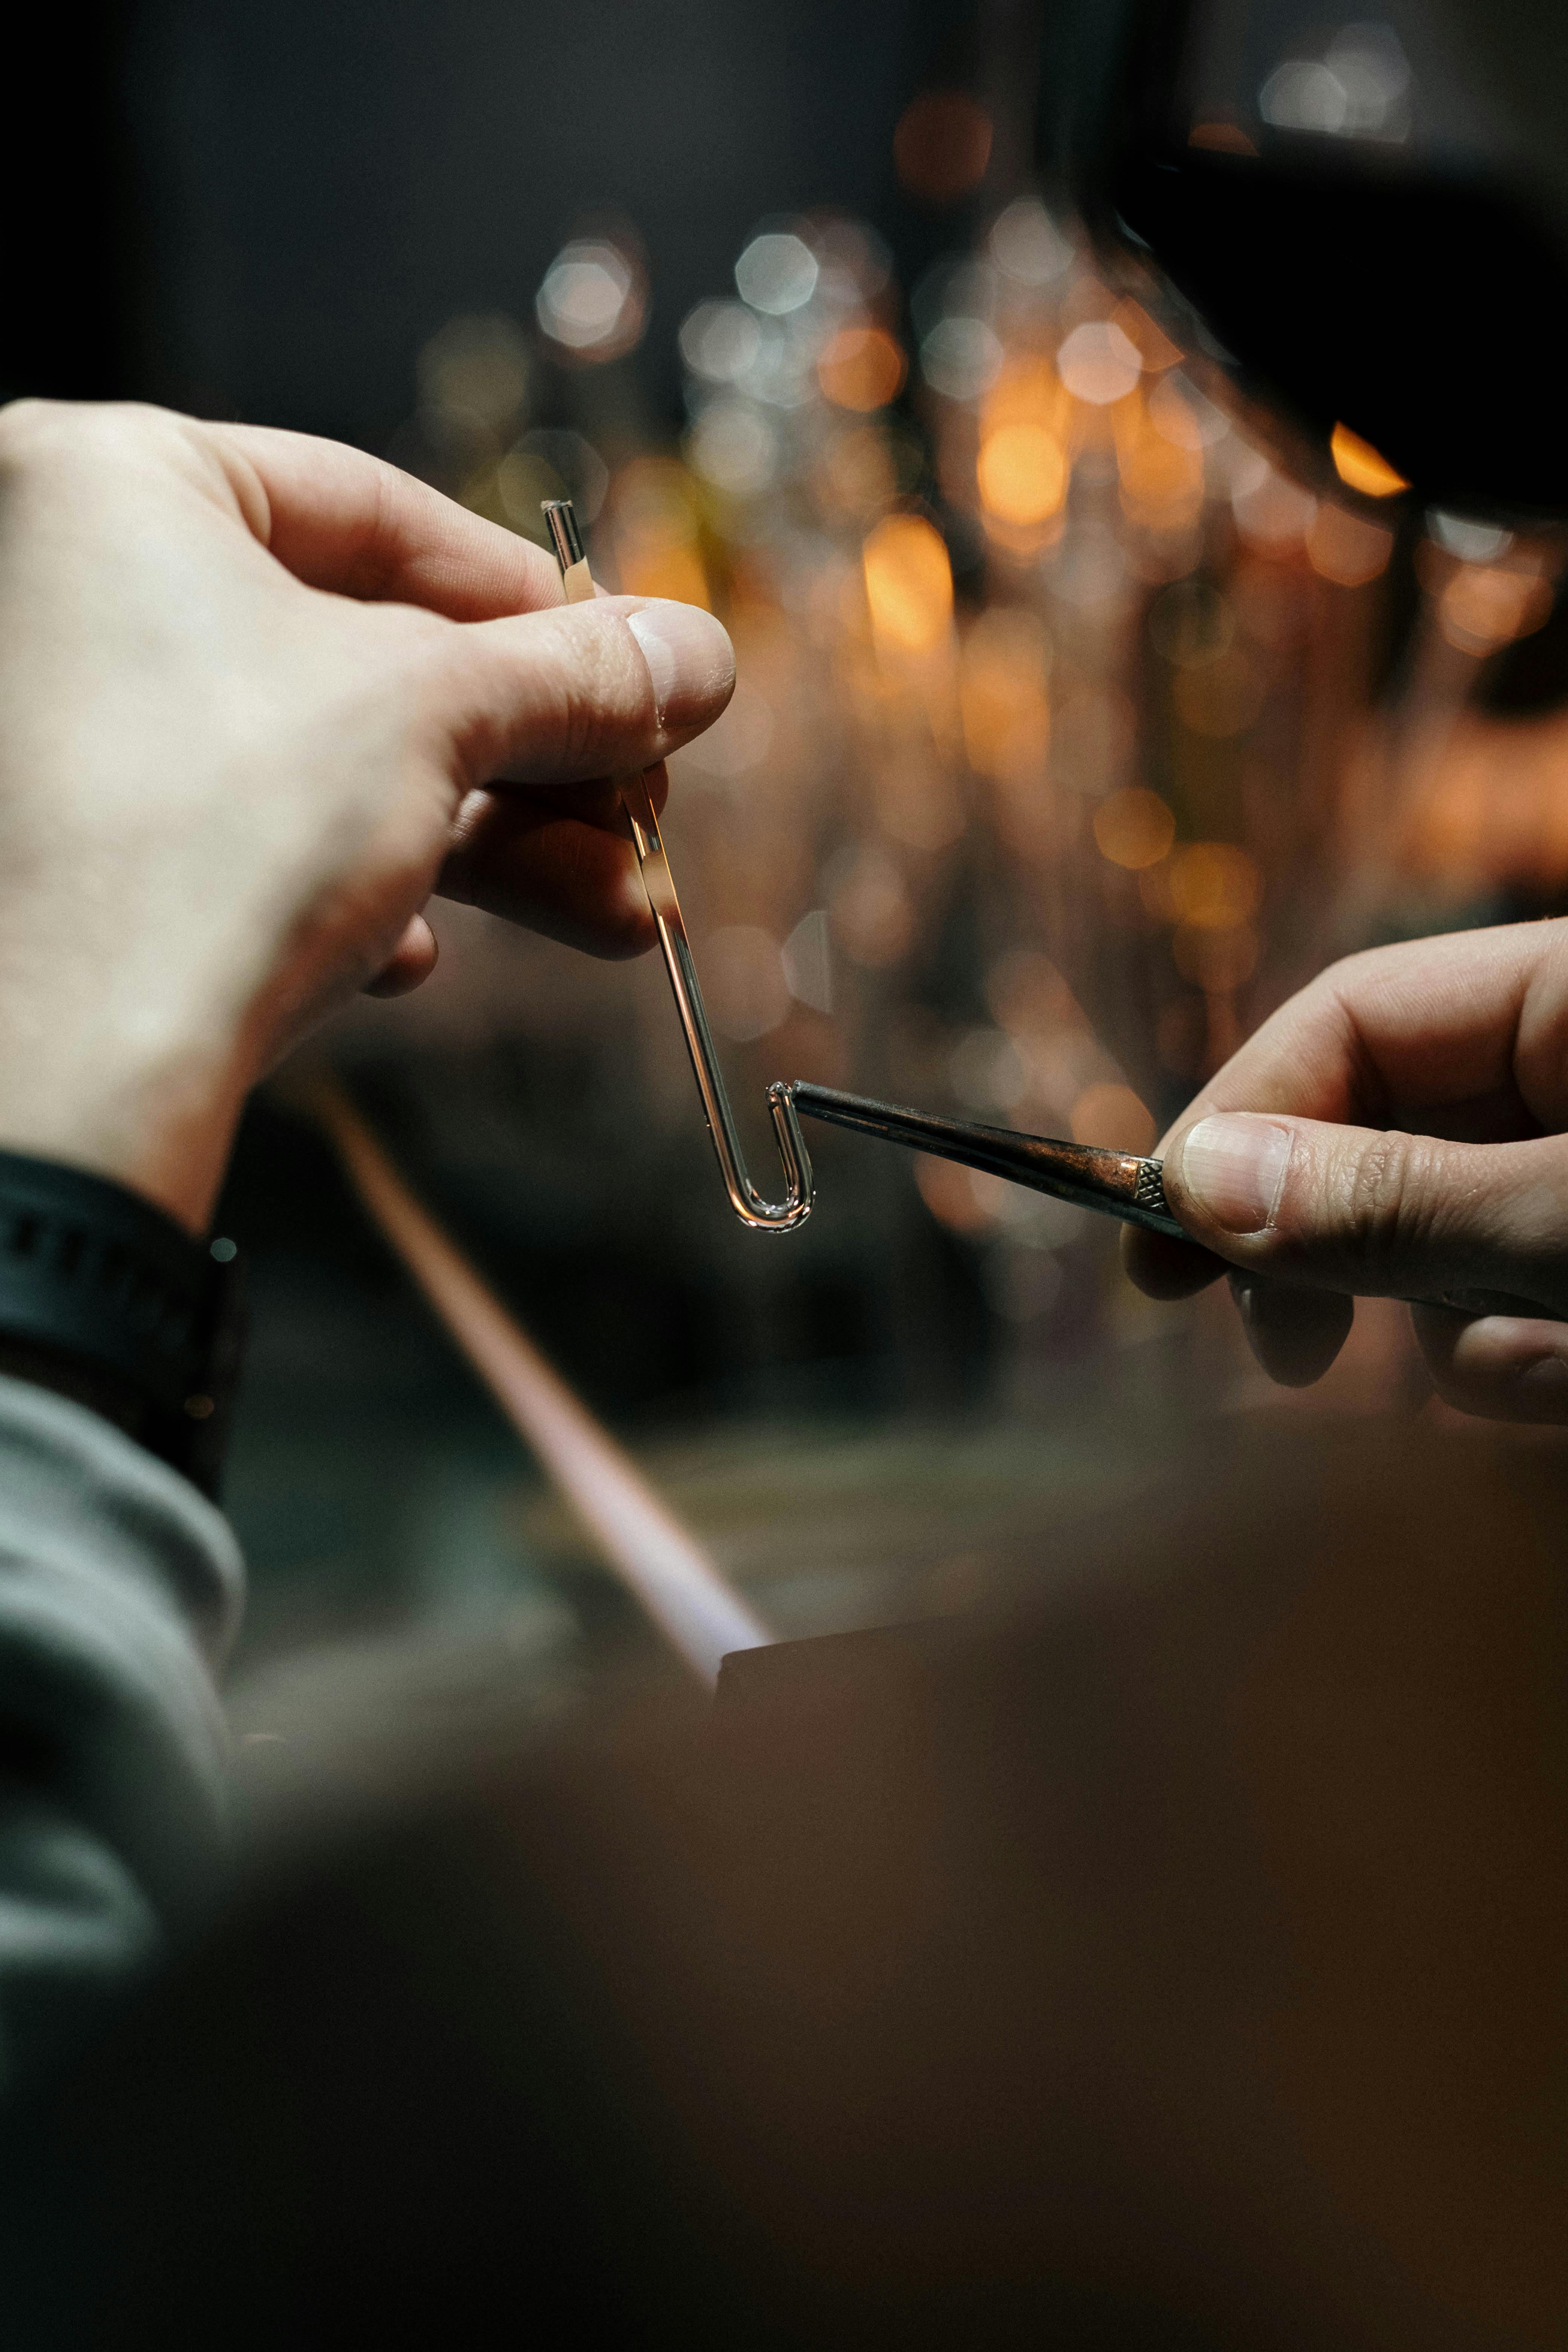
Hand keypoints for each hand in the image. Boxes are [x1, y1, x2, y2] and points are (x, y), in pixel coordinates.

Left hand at [0, 400, 733, 1229]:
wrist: (77, 1071)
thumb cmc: (208, 839)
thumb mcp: (438, 717)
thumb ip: (574, 676)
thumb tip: (692, 655)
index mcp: (115, 484)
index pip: (373, 507)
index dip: (531, 602)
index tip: (629, 666)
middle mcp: (68, 589)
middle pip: (364, 657)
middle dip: (535, 762)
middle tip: (644, 812)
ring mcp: (68, 732)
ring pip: (329, 766)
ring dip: (494, 847)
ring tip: (619, 908)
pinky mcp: (84, 856)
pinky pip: (251, 844)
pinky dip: (359, 894)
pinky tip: (410, 958)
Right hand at [1123, 921, 1567, 1421]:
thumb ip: (1401, 1201)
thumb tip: (1199, 1177)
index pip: (1354, 1015)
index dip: (1243, 1118)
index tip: (1160, 1238)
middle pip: (1382, 1134)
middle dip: (1337, 1252)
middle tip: (1285, 1352)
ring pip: (1448, 1243)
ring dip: (1460, 1333)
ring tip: (1547, 1369)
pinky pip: (1517, 1307)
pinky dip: (1528, 1361)